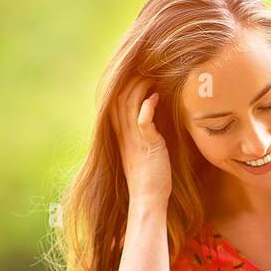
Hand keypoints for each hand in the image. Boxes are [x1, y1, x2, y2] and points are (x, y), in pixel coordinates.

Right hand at [109, 77, 171, 207]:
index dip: (123, 84)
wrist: (148, 200)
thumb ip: (142, 132)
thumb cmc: (149, 176)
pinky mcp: (147, 145)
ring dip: (141, 88)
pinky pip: (143, 120)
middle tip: (147, 70)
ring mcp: (134, 139)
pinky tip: (155, 98)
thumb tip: (150, 114)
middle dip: (132, 80)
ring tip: (153, 79)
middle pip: (119, 97)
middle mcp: (123, 134)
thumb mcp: (142, 149)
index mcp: (120, 134)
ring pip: (129, 103)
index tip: (138, 73)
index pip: (115, 101)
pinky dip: (148, 106)